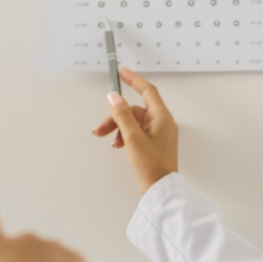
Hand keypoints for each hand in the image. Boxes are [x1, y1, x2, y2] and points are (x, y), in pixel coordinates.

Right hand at [92, 66, 178, 195]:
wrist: (159, 189)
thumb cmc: (151, 166)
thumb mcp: (133, 137)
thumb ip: (122, 115)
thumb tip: (114, 97)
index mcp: (162, 117)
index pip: (148, 91)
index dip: (134, 80)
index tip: (123, 72)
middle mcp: (162, 123)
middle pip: (135, 110)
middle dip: (116, 116)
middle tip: (100, 128)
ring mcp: (158, 134)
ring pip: (133, 122)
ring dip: (118, 128)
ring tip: (107, 139)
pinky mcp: (152, 144)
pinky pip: (135, 132)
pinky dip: (124, 136)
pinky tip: (118, 145)